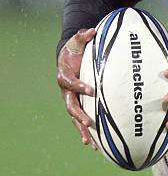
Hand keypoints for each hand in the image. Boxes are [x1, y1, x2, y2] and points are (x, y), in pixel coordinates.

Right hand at [56, 28, 96, 148]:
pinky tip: (93, 145)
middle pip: (70, 106)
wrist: (68, 59)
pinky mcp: (77, 105)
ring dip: (82, 130)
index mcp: (65, 76)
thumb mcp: (77, 41)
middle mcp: (66, 91)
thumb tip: (92, 30)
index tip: (91, 90)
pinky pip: (80, 121)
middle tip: (89, 122)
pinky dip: (86, 132)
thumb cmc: (75, 50)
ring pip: (75, 118)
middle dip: (80, 115)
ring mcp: (70, 100)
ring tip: (90, 142)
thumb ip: (83, 36)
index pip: (71, 83)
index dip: (80, 86)